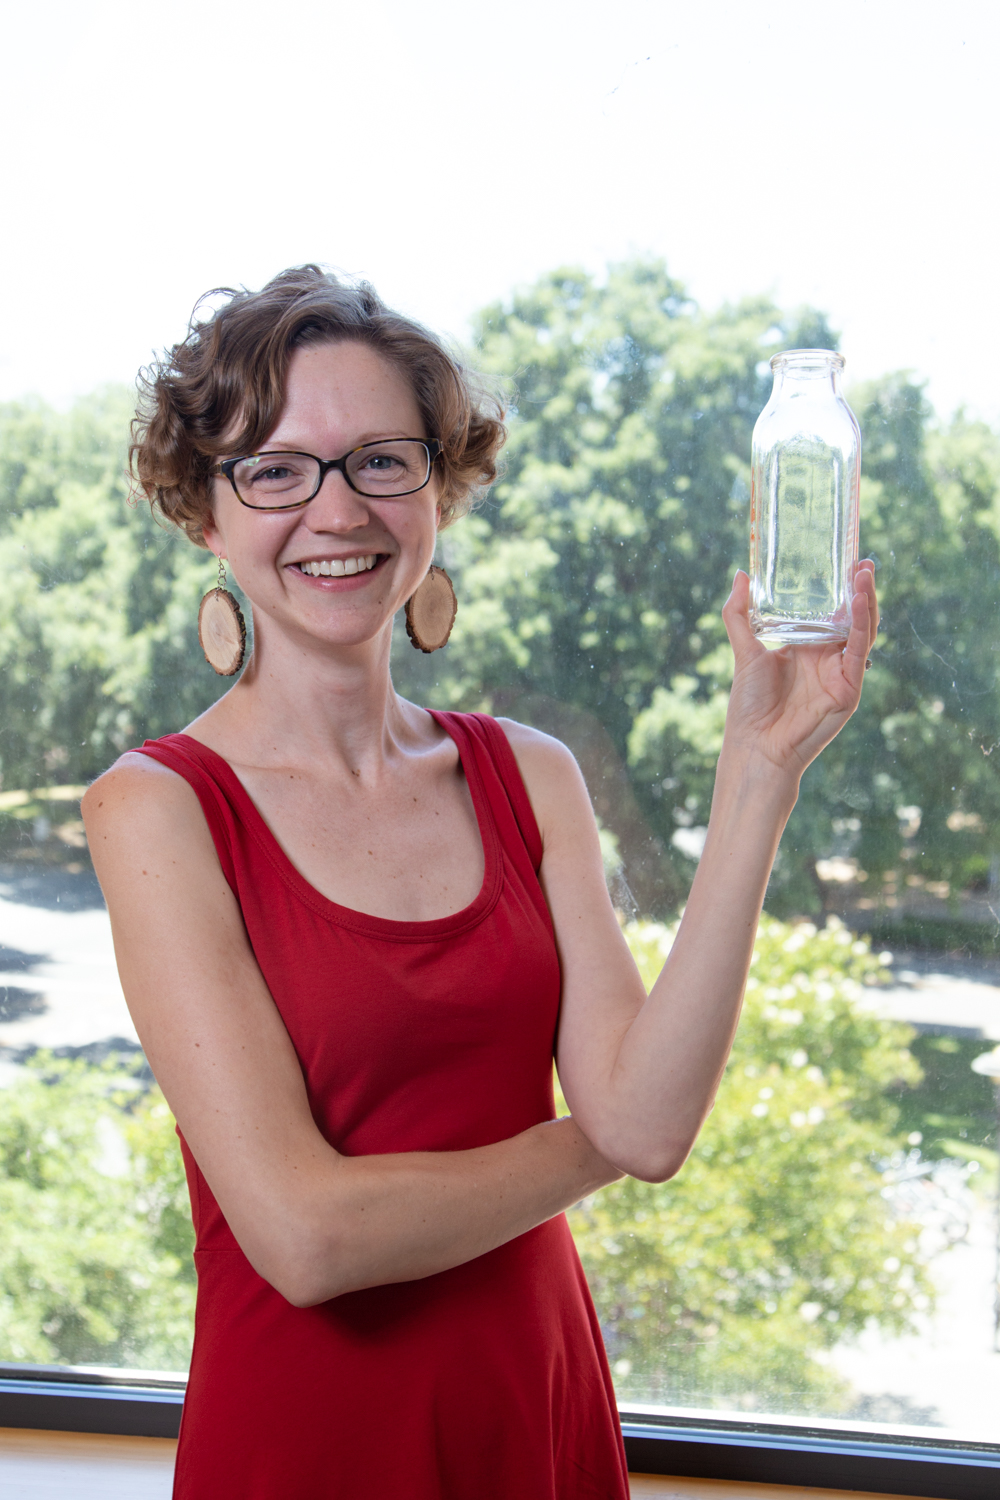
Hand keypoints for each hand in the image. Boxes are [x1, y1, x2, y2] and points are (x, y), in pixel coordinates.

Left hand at [719, 561, 878, 782]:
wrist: (755, 745)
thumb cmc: (749, 706)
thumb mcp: (744, 651)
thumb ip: (739, 613)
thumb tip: (739, 574)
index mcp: (807, 650)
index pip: (831, 613)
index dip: (840, 589)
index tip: (845, 560)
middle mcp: (828, 660)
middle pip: (852, 618)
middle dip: (860, 589)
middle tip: (862, 560)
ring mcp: (841, 674)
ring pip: (862, 631)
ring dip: (866, 601)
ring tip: (864, 572)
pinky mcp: (848, 689)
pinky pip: (858, 652)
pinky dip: (860, 625)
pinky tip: (859, 602)